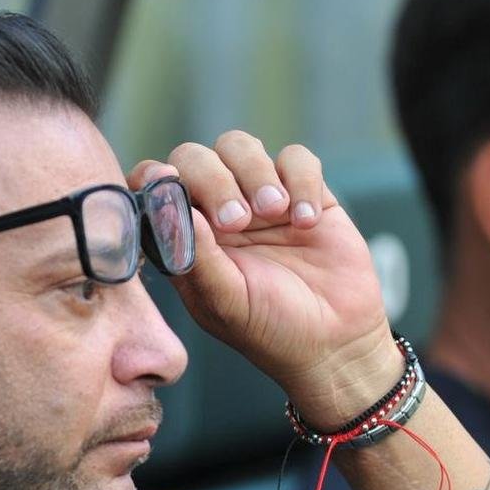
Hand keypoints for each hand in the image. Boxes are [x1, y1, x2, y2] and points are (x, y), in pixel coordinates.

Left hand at [129, 131, 400, 426]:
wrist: (336, 342)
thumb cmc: (271, 331)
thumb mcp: (225, 303)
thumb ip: (197, 257)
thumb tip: (171, 207)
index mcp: (186, 238)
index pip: (154, 188)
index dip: (153, 177)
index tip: (165, 181)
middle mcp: (216, 212)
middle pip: (195, 157)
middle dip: (211, 179)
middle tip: (236, 221)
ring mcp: (260, 198)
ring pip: (239, 147)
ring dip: (254, 173)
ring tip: (274, 214)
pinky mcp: (305, 192)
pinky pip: (295, 158)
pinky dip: (300, 181)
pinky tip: (307, 221)